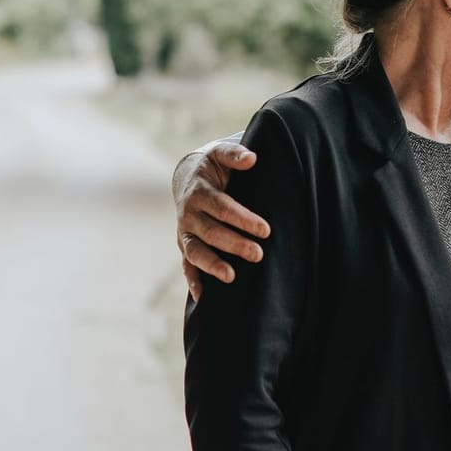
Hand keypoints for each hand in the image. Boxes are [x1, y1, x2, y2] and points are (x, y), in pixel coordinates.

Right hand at [175, 141, 271, 299]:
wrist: (187, 177)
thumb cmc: (212, 166)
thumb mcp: (220, 154)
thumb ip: (235, 154)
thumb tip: (252, 158)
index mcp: (199, 192)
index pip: (222, 207)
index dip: (243, 219)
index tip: (265, 230)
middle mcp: (188, 214)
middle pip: (211, 232)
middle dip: (234, 244)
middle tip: (258, 254)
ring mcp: (185, 232)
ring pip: (196, 251)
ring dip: (212, 265)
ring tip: (232, 277)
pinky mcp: (185, 245)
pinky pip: (186, 265)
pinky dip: (193, 280)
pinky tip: (203, 297)